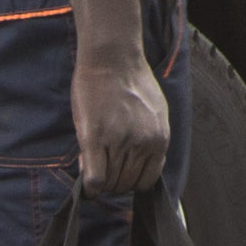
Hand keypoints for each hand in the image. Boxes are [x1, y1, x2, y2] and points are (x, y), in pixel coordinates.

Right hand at [73, 45, 173, 194]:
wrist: (113, 58)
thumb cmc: (131, 82)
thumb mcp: (153, 113)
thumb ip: (147, 141)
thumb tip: (133, 166)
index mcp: (159, 139)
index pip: (146, 182)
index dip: (130, 182)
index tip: (119, 173)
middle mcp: (143, 144)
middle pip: (126, 184)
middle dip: (112, 183)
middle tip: (101, 168)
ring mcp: (119, 142)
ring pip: (110, 183)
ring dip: (100, 181)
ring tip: (93, 165)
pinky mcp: (95, 138)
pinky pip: (94, 178)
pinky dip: (89, 187)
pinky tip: (86, 184)